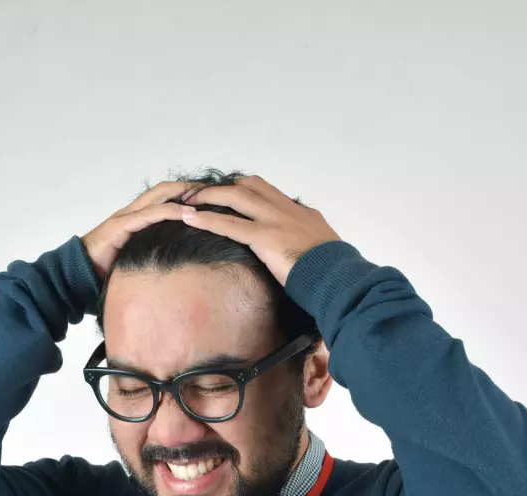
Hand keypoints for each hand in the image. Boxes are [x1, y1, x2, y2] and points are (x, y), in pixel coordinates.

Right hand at [81, 180, 199, 282]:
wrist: (78, 273)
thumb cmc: (106, 268)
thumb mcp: (136, 256)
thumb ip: (152, 251)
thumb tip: (176, 261)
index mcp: (136, 217)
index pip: (164, 196)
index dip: (185, 192)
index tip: (208, 195)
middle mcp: (132, 212)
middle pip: (165, 190)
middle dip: (190, 187)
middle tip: (214, 190)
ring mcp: (126, 217)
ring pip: (160, 196)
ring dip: (184, 194)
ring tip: (206, 196)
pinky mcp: (121, 226)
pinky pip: (150, 213)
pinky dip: (170, 211)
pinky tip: (188, 212)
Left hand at [179, 175, 341, 286]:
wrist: (339, 278)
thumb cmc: (333, 273)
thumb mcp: (322, 250)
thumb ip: (306, 245)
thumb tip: (300, 255)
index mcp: (301, 213)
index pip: (269, 192)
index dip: (246, 189)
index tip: (229, 192)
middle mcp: (287, 210)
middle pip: (250, 186)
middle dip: (223, 187)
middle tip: (202, 193)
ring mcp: (275, 220)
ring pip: (236, 197)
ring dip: (209, 197)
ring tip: (187, 201)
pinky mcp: (265, 237)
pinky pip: (229, 224)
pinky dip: (206, 219)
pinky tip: (189, 218)